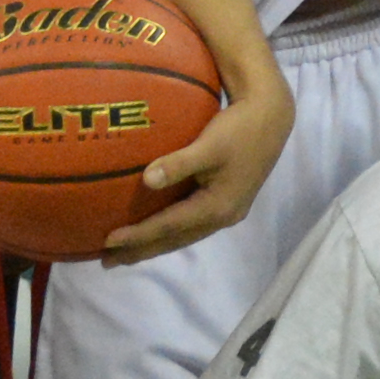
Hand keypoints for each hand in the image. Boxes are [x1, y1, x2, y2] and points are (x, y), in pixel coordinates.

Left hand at [99, 66, 295, 262]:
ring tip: (124, 253)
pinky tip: (156, 230)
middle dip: (141, 251)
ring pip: (183, 235)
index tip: (108, 240)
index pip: (170, 226)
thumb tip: (147, 179)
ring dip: (153, 244)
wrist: (272, 117)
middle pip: (175, 240)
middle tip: (106, 261)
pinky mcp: (226, 201)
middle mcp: (223, 216)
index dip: (138, 235)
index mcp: (218, 207)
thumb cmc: (240, 129)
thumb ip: (180, 163)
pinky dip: (168, 231)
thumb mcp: (210, 144)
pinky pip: (190, 224)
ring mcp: (226, 211)